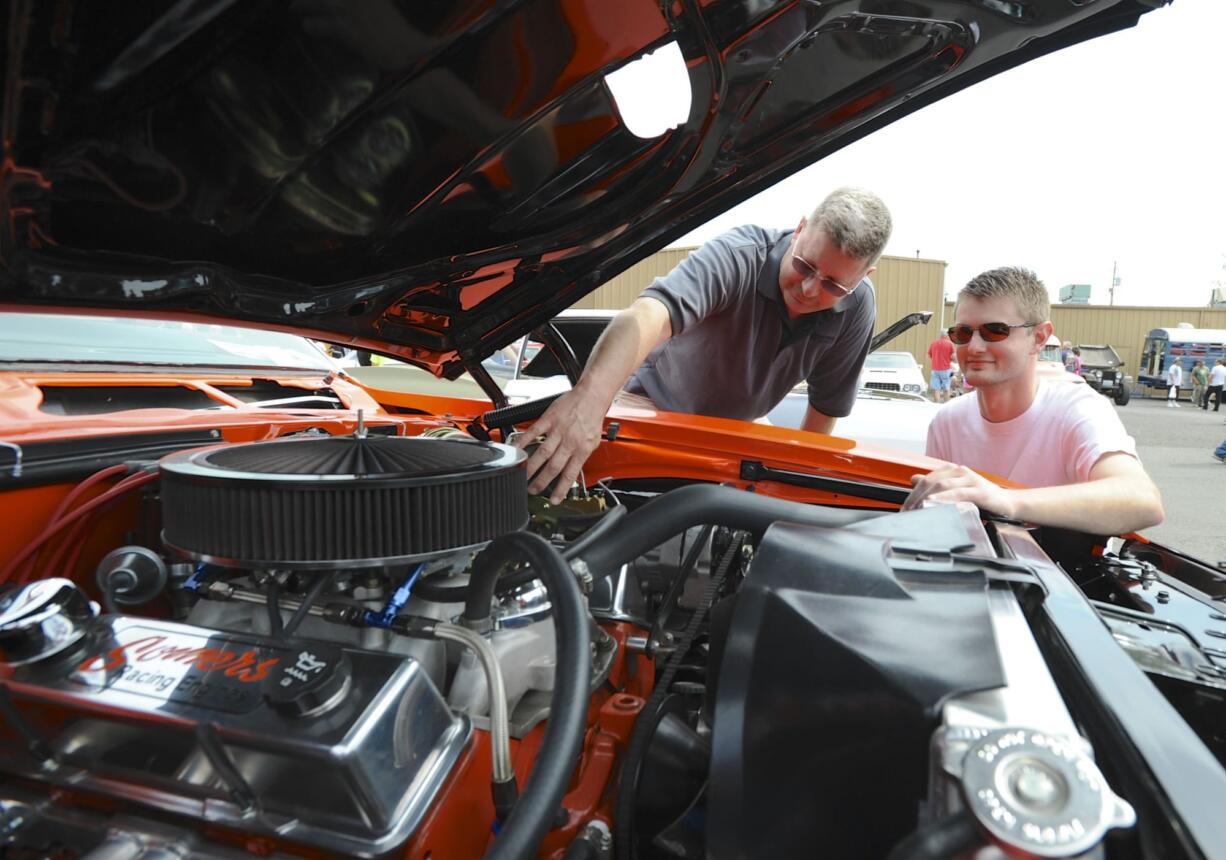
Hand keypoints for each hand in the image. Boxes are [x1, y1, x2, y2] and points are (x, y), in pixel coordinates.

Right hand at [513, 387, 608, 502]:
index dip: (561, 489)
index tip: (554, 500)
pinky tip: (517, 449)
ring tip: (523, 476)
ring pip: (542, 453)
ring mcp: (558, 430)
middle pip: (553, 467)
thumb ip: (582, 455)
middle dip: (541, 482)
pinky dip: (524, 441)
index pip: (570, 474)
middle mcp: (570, 441)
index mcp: (583, 449)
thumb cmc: (593, 416)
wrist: (592, 395)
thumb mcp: (594, 441)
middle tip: (533, 490)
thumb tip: (573, 470)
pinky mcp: (549, 419)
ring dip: (531, 467)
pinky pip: (534, 432)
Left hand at [902, 463, 1017, 518]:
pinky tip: (933, 503)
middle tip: (907, 512)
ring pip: (942, 485)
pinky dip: (943, 498)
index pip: (926, 479)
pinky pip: (957, 493)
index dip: (912, 493)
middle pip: (931, 481)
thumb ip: (936, 484)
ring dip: (926, 498)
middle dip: (916, 497)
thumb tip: (914, 479)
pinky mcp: (979, 491)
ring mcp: (970, 480)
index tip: (905, 508)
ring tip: (916, 508)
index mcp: (952, 470)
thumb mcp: (956, 490)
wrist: (1008, 503)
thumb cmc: (982, 498)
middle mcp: (960, 471)